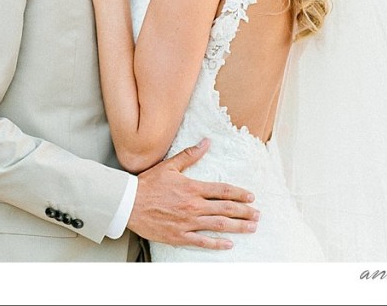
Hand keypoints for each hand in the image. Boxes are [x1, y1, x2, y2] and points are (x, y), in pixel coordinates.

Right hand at [128, 139, 258, 249]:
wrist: (128, 203)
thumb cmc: (147, 184)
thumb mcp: (169, 166)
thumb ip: (190, 155)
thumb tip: (206, 142)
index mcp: (192, 188)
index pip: (222, 190)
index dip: (239, 193)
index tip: (251, 196)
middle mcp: (193, 206)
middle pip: (226, 209)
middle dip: (245, 211)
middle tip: (258, 214)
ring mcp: (187, 222)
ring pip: (218, 225)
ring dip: (238, 227)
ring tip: (251, 227)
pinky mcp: (179, 236)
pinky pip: (202, 241)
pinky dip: (217, 243)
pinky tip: (229, 244)